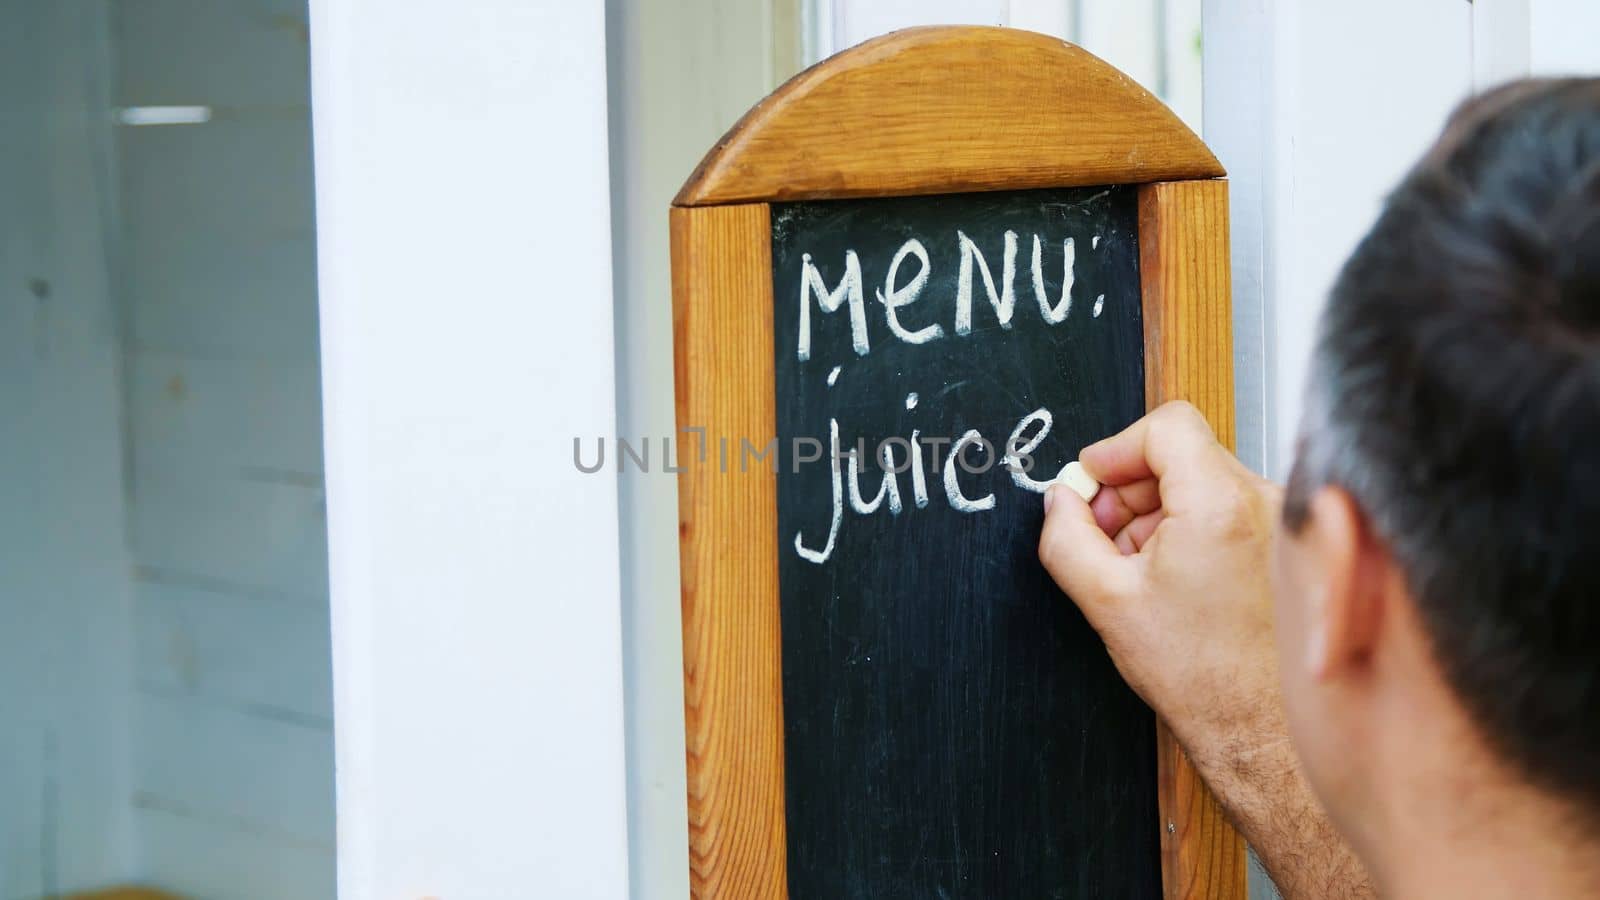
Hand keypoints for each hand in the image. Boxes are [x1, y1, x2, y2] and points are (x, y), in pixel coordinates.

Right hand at [1039, 401, 1373, 899]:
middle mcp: (1262, 503)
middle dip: (1130, 488)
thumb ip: (1066, 537)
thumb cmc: (1202, 676)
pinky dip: (1190, 529)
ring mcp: (1282, 524)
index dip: (1116, 448)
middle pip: (1182, 454)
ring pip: (1203, 483)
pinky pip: (1229, 510)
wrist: (1260, 729)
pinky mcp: (1288, 547)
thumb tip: (1058, 501)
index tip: (1092, 480)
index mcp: (1220, 503)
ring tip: (1134, 565)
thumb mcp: (1107, 602)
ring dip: (1158, 511)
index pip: (1166, 425)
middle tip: (1100, 531)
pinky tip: (1169, 577)